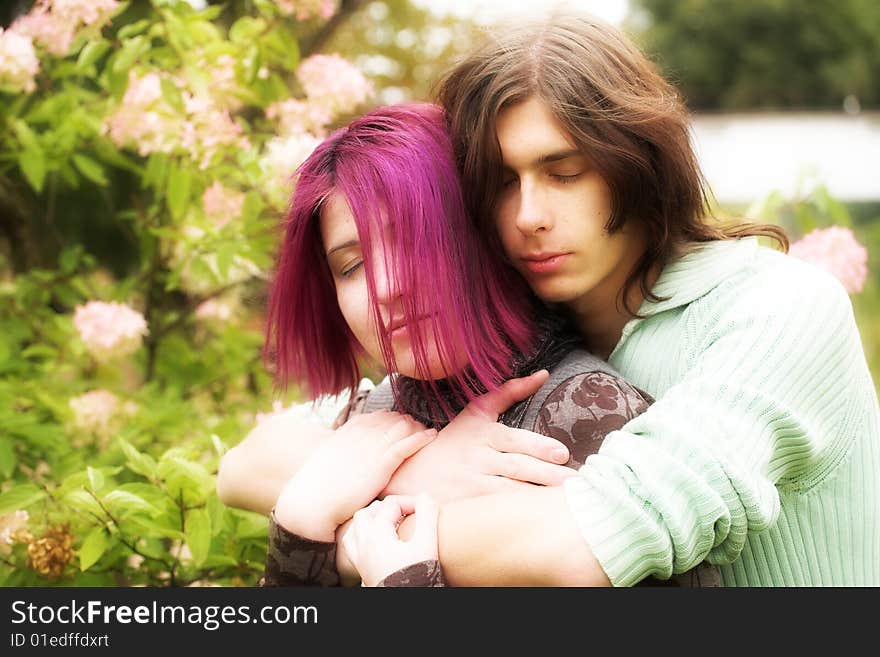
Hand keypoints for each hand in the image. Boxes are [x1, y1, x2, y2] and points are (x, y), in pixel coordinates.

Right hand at [274, 411, 436, 540]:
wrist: (311, 502)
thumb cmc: (317, 488)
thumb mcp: (328, 459)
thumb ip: (341, 451)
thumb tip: (349, 455)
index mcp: (348, 431)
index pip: (377, 416)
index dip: (392, 418)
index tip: (401, 424)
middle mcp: (361, 434)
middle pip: (393, 418)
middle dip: (408, 422)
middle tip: (418, 430)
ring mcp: (372, 448)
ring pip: (403, 428)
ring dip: (417, 428)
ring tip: (427, 433)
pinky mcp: (380, 465)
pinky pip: (406, 445)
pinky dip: (421, 438)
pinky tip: (432, 436)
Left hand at [342, 494, 438, 586]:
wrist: (406, 601)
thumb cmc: (416, 575)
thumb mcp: (426, 543)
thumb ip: (427, 516)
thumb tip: (426, 496)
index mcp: (376, 533)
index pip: (391, 504)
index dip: (411, 502)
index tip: (427, 509)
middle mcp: (362, 543)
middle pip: (368, 512)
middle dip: (387, 508)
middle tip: (408, 513)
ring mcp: (359, 557)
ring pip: (356, 528)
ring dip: (371, 520)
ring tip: (390, 523)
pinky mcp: (361, 569)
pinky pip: (352, 546)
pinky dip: (361, 536)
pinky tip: (375, 541)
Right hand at [382, 370, 576, 502]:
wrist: (410, 473)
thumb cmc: (452, 441)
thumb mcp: (476, 413)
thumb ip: (509, 392)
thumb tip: (544, 374)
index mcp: (482, 434)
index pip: (514, 440)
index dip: (538, 447)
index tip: (561, 454)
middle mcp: (477, 459)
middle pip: (516, 467)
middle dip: (547, 475)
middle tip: (574, 482)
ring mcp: (472, 486)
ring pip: (509, 493)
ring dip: (537, 498)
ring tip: (565, 502)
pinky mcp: (468, 507)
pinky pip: (497, 511)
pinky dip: (517, 514)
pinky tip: (539, 519)